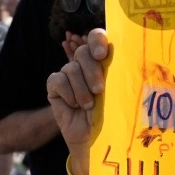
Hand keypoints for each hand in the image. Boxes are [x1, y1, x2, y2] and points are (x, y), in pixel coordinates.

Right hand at [44, 28, 110, 157]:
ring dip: (81, 89)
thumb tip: (119, 55)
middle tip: (99, 90)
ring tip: (87, 106)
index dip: (97, 40)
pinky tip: (73, 105)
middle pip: (83, 52)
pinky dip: (68, 93)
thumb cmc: (110, 114)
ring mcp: (68, 74)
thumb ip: (117, 71)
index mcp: (102, 59)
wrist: (93, 137)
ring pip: (71, 68)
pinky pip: (57, 80)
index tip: (102, 55)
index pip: (97, 37)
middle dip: (92, 71)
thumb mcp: (117, 91)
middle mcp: (84, 63)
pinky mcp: (55, 85)